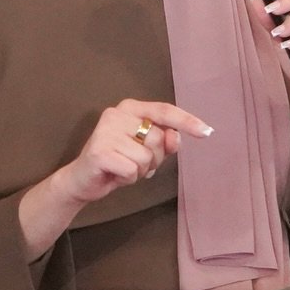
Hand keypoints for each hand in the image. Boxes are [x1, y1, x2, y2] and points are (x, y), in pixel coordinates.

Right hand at [54, 98, 213, 206]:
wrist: (82, 181)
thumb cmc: (118, 162)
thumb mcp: (147, 151)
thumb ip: (165, 141)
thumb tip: (176, 137)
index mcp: (130, 108)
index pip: (165, 111)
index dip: (187, 121)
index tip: (207, 132)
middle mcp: (116, 114)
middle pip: (159, 138)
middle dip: (155, 159)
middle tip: (136, 164)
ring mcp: (105, 132)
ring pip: (147, 157)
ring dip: (140, 171)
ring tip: (123, 168)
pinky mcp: (99, 152)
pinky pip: (132, 170)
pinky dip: (128, 179)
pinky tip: (115, 175)